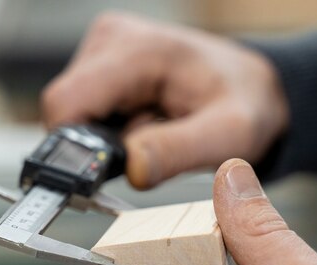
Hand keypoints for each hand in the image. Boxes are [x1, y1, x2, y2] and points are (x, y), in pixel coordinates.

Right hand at [42, 13, 288, 188]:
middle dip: (101, 144)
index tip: (105, 171)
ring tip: (153, 129)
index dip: (73, 147)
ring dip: (108, 138)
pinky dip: (112, 129)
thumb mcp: (228, 135)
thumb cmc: (244, 103)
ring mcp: (105, 50)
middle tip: (150, 144)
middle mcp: (113, 41)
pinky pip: (87, 110)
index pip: (65, 103)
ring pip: (75, 115)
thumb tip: (131, 169)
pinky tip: (145, 121)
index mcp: (138, 52)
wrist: (250, 86)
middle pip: (67, 112)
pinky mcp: (104, 64)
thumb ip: (177, 151)